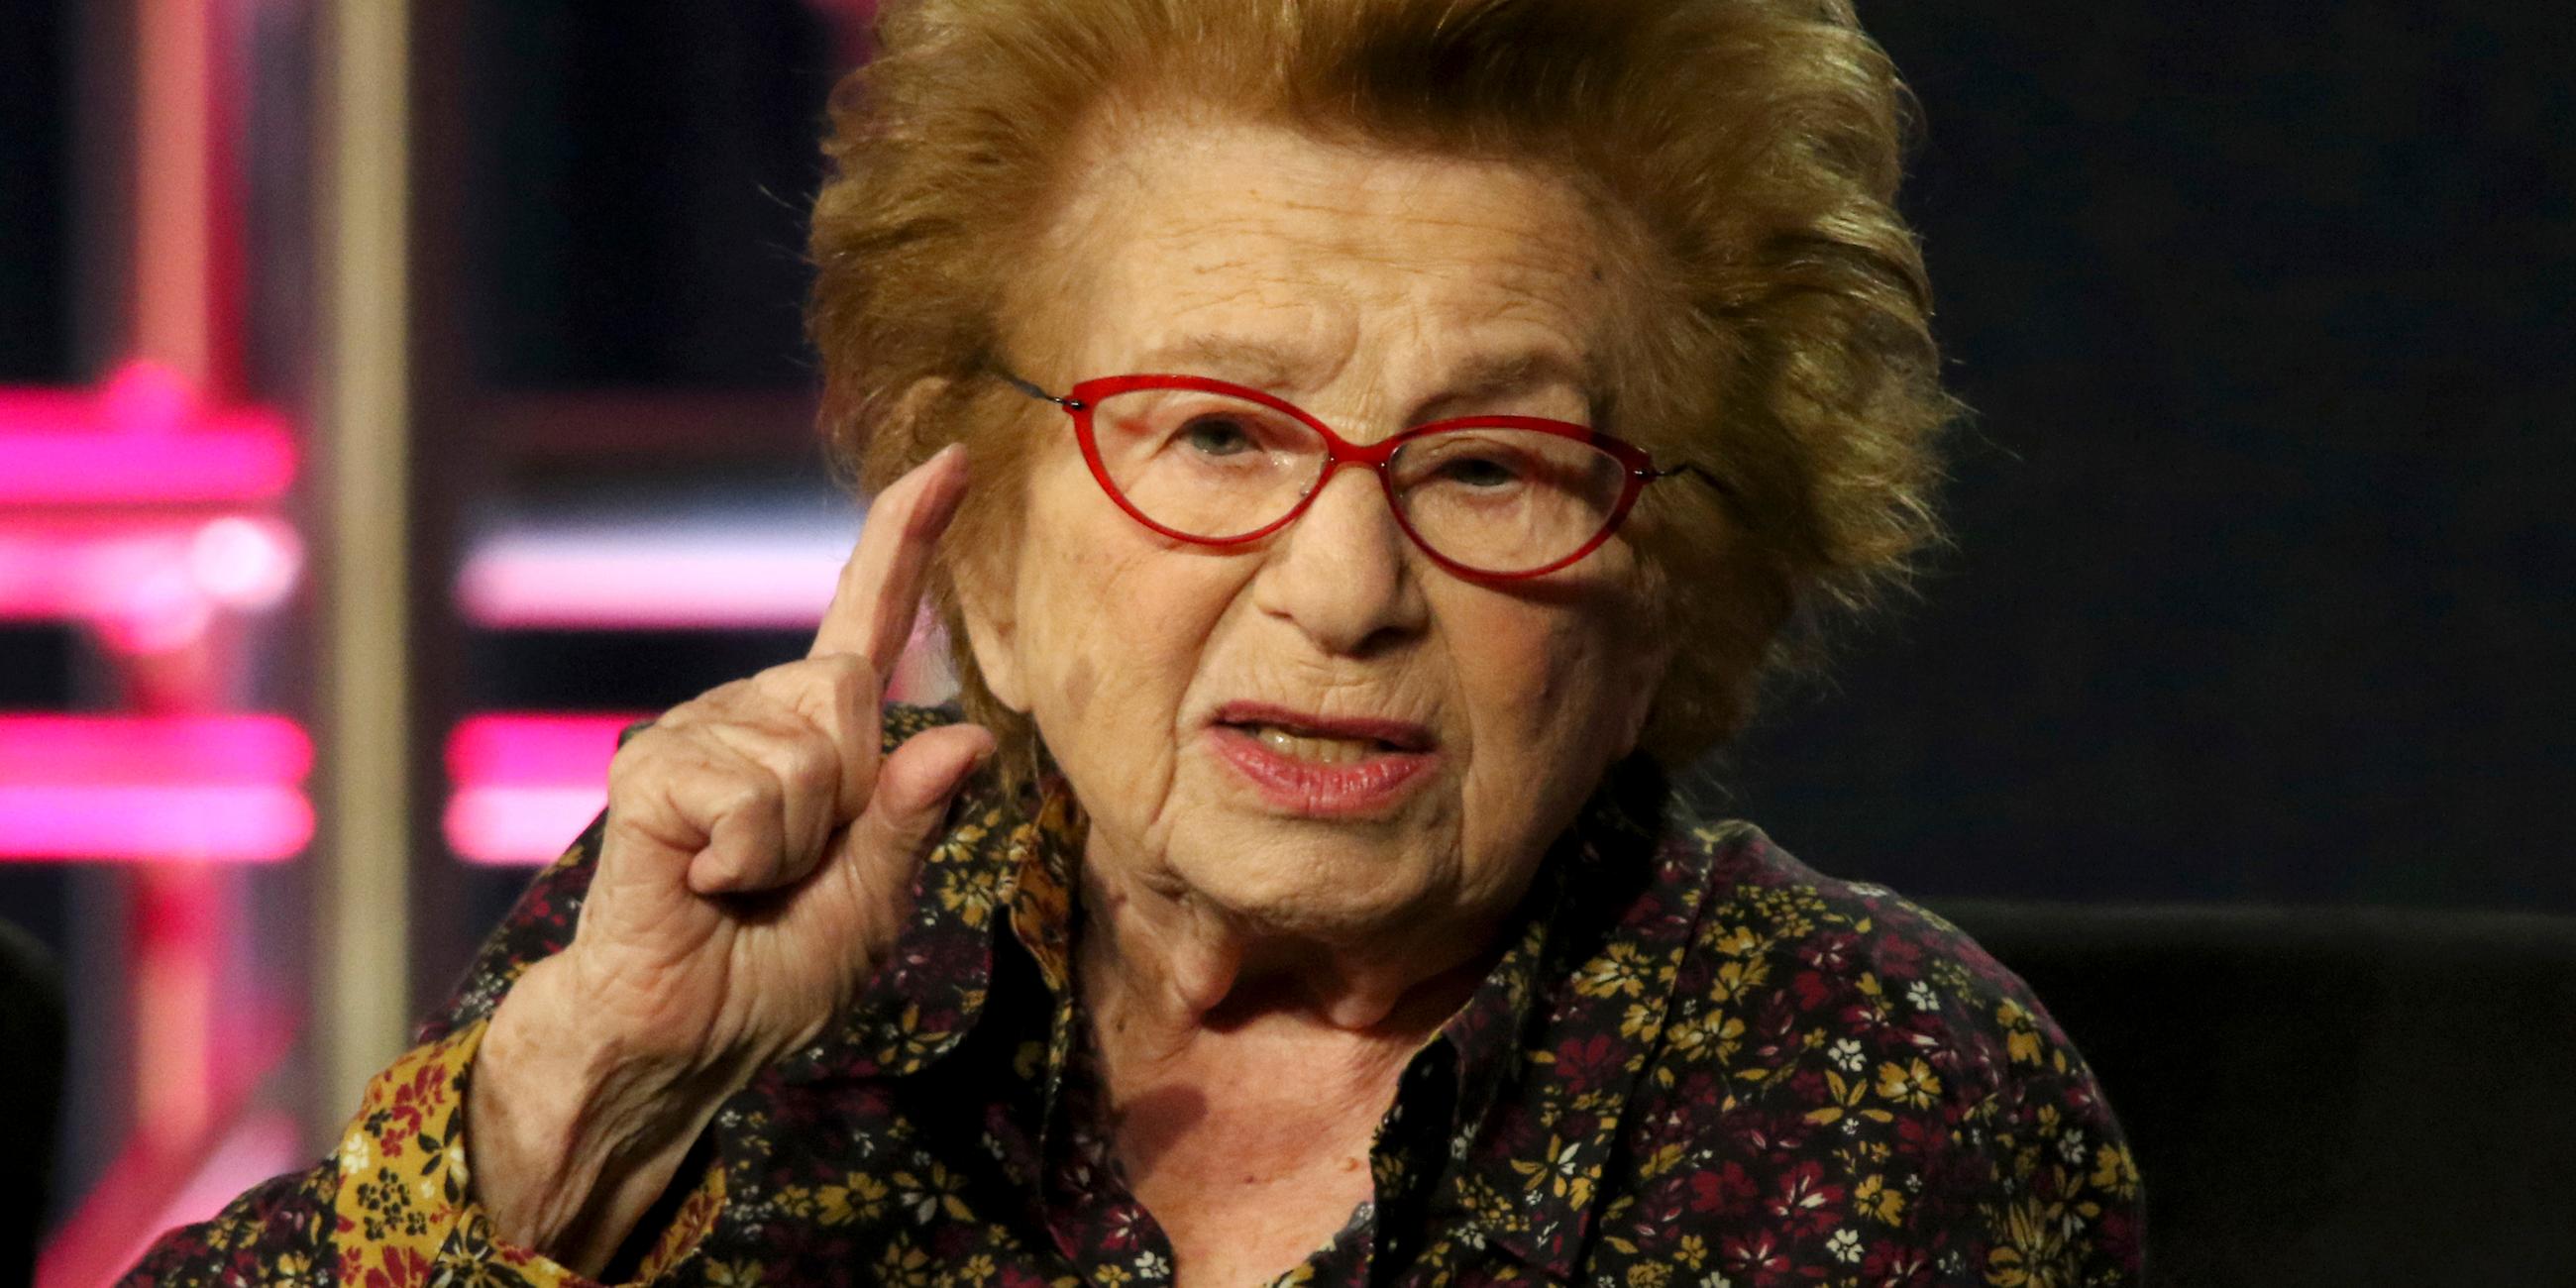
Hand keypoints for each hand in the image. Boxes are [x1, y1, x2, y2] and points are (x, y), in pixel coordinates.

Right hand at [469, 446, 989, 1268]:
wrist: (673, 1043)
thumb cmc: (769, 979)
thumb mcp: (872, 905)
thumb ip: (912, 821)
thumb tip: (969, 740)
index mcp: (817, 742)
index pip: (866, 622)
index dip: (905, 540)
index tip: (953, 460)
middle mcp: (751, 717)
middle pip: (847, 695)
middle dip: (846, 803)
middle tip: (786, 873)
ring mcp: (692, 736)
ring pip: (803, 752)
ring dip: (793, 845)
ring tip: (738, 888)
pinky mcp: (646, 774)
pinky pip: (744, 792)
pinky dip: (744, 858)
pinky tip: (700, 886)